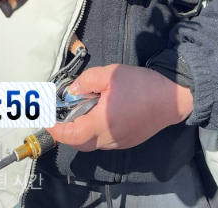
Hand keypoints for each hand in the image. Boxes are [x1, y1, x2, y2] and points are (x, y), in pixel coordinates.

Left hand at [48, 64, 193, 151]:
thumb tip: (71, 91)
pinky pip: (105, 141)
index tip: (47, 120)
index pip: (72, 135)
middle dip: (67, 131)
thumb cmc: (140, 84)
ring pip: (93, 143)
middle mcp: (110, 139)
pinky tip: (99, 113)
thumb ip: (86, 82)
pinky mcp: (128, 141)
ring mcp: (120, 143)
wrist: (171, 98)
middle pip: (80, 143)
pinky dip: (95, 131)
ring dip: (82, 130)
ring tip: (82, 108)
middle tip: (63, 112)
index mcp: (103, 123)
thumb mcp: (110, 74)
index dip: (57, 129)